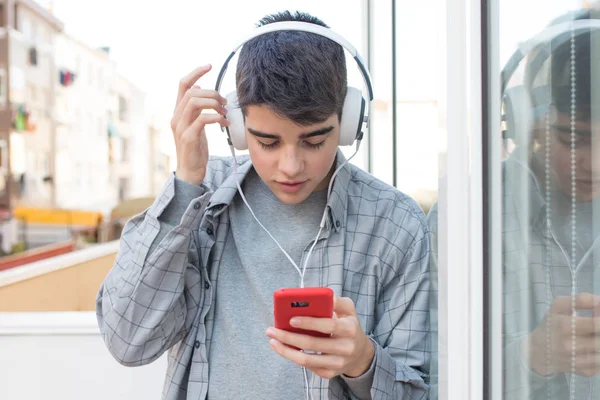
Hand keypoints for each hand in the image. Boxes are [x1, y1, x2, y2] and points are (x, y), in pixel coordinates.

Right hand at [171, 64, 229, 184]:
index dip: (195, 72)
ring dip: (214, 103)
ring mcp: (181, 127)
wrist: (190, 172)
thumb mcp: (196, 125)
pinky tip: (225, 123)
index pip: (183, 84)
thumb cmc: (195, 149)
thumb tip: (199, 87)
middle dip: (212, 93)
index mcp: (178, 112)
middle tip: (225, 103)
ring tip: (225, 112)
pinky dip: (216, 118)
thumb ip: (196, 109)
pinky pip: (202, 119)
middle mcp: (176, 117)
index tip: (210, 66)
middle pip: (192, 91)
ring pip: (195, 102)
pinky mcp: (188, 137)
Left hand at [266, 296, 374, 378]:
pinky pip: (307, 367)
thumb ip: (336, 301)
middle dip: (288, 336)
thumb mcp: (348, 310)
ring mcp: (337, 363)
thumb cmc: (349, 326)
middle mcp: (345, 348)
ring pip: (306, 360)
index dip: (309, 322)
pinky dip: (293, 357)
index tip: (291, 319)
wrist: (360, 354)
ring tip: (273, 341)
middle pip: (312, 344)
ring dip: (286, 350)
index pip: (328, 325)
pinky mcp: (330, 374)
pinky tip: (284, 348)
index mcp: (350, 329)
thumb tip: (319, 295)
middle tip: (271, 330)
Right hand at [524, 293, 599, 376]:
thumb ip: (580, 300)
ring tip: (592, 337)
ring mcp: (578, 361)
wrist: (536, 351)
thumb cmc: (550, 326)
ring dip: (598, 343)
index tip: (599, 316)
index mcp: (566, 326)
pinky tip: (591, 350)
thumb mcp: (558, 307)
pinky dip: (598, 356)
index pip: (596, 324)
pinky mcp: (583, 371)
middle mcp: (571, 345)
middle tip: (595, 328)